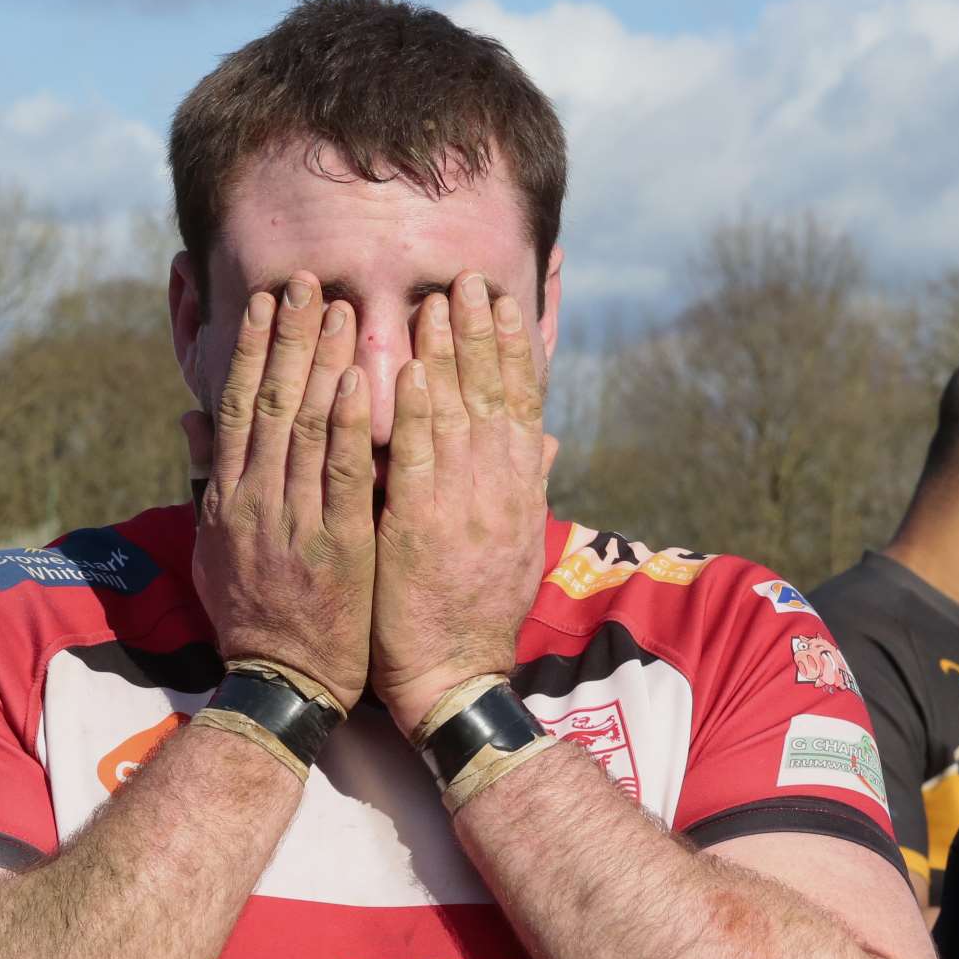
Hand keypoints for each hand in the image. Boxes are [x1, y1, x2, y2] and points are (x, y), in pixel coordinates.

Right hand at [188, 273, 374, 710]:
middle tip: (307, 282)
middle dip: (289, 338)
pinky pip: (338, 476)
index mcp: (228, 499)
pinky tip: (360, 380)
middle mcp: (254, 501)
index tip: (269, 303)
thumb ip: (208, 481)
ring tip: (339, 309)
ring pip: (304, 427)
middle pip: (270, 402)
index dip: (254, 351)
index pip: (238, 408)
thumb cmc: (252, 618)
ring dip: (321, 362)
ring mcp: (292, 522)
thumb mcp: (214, 548)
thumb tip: (191, 422)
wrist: (278, 684)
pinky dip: (345, 425)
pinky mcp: (335, 546)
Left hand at [371, 272, 551, 735]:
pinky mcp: (421, 532)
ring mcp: (463, 511)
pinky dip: (418, 415)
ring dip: (448, 355)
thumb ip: (526, 488)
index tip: (502, 301)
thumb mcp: (515, 548)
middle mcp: (497, 493)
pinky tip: (410, 371)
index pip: (519, 405)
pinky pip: (420, 464)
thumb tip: (549, 441)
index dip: (511, 349)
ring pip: (458, 418)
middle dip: (481, 334)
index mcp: (516, 494)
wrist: (454, 680)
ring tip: (439, 301)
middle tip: (468, 278)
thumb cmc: (473, 615)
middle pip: (493, 397)